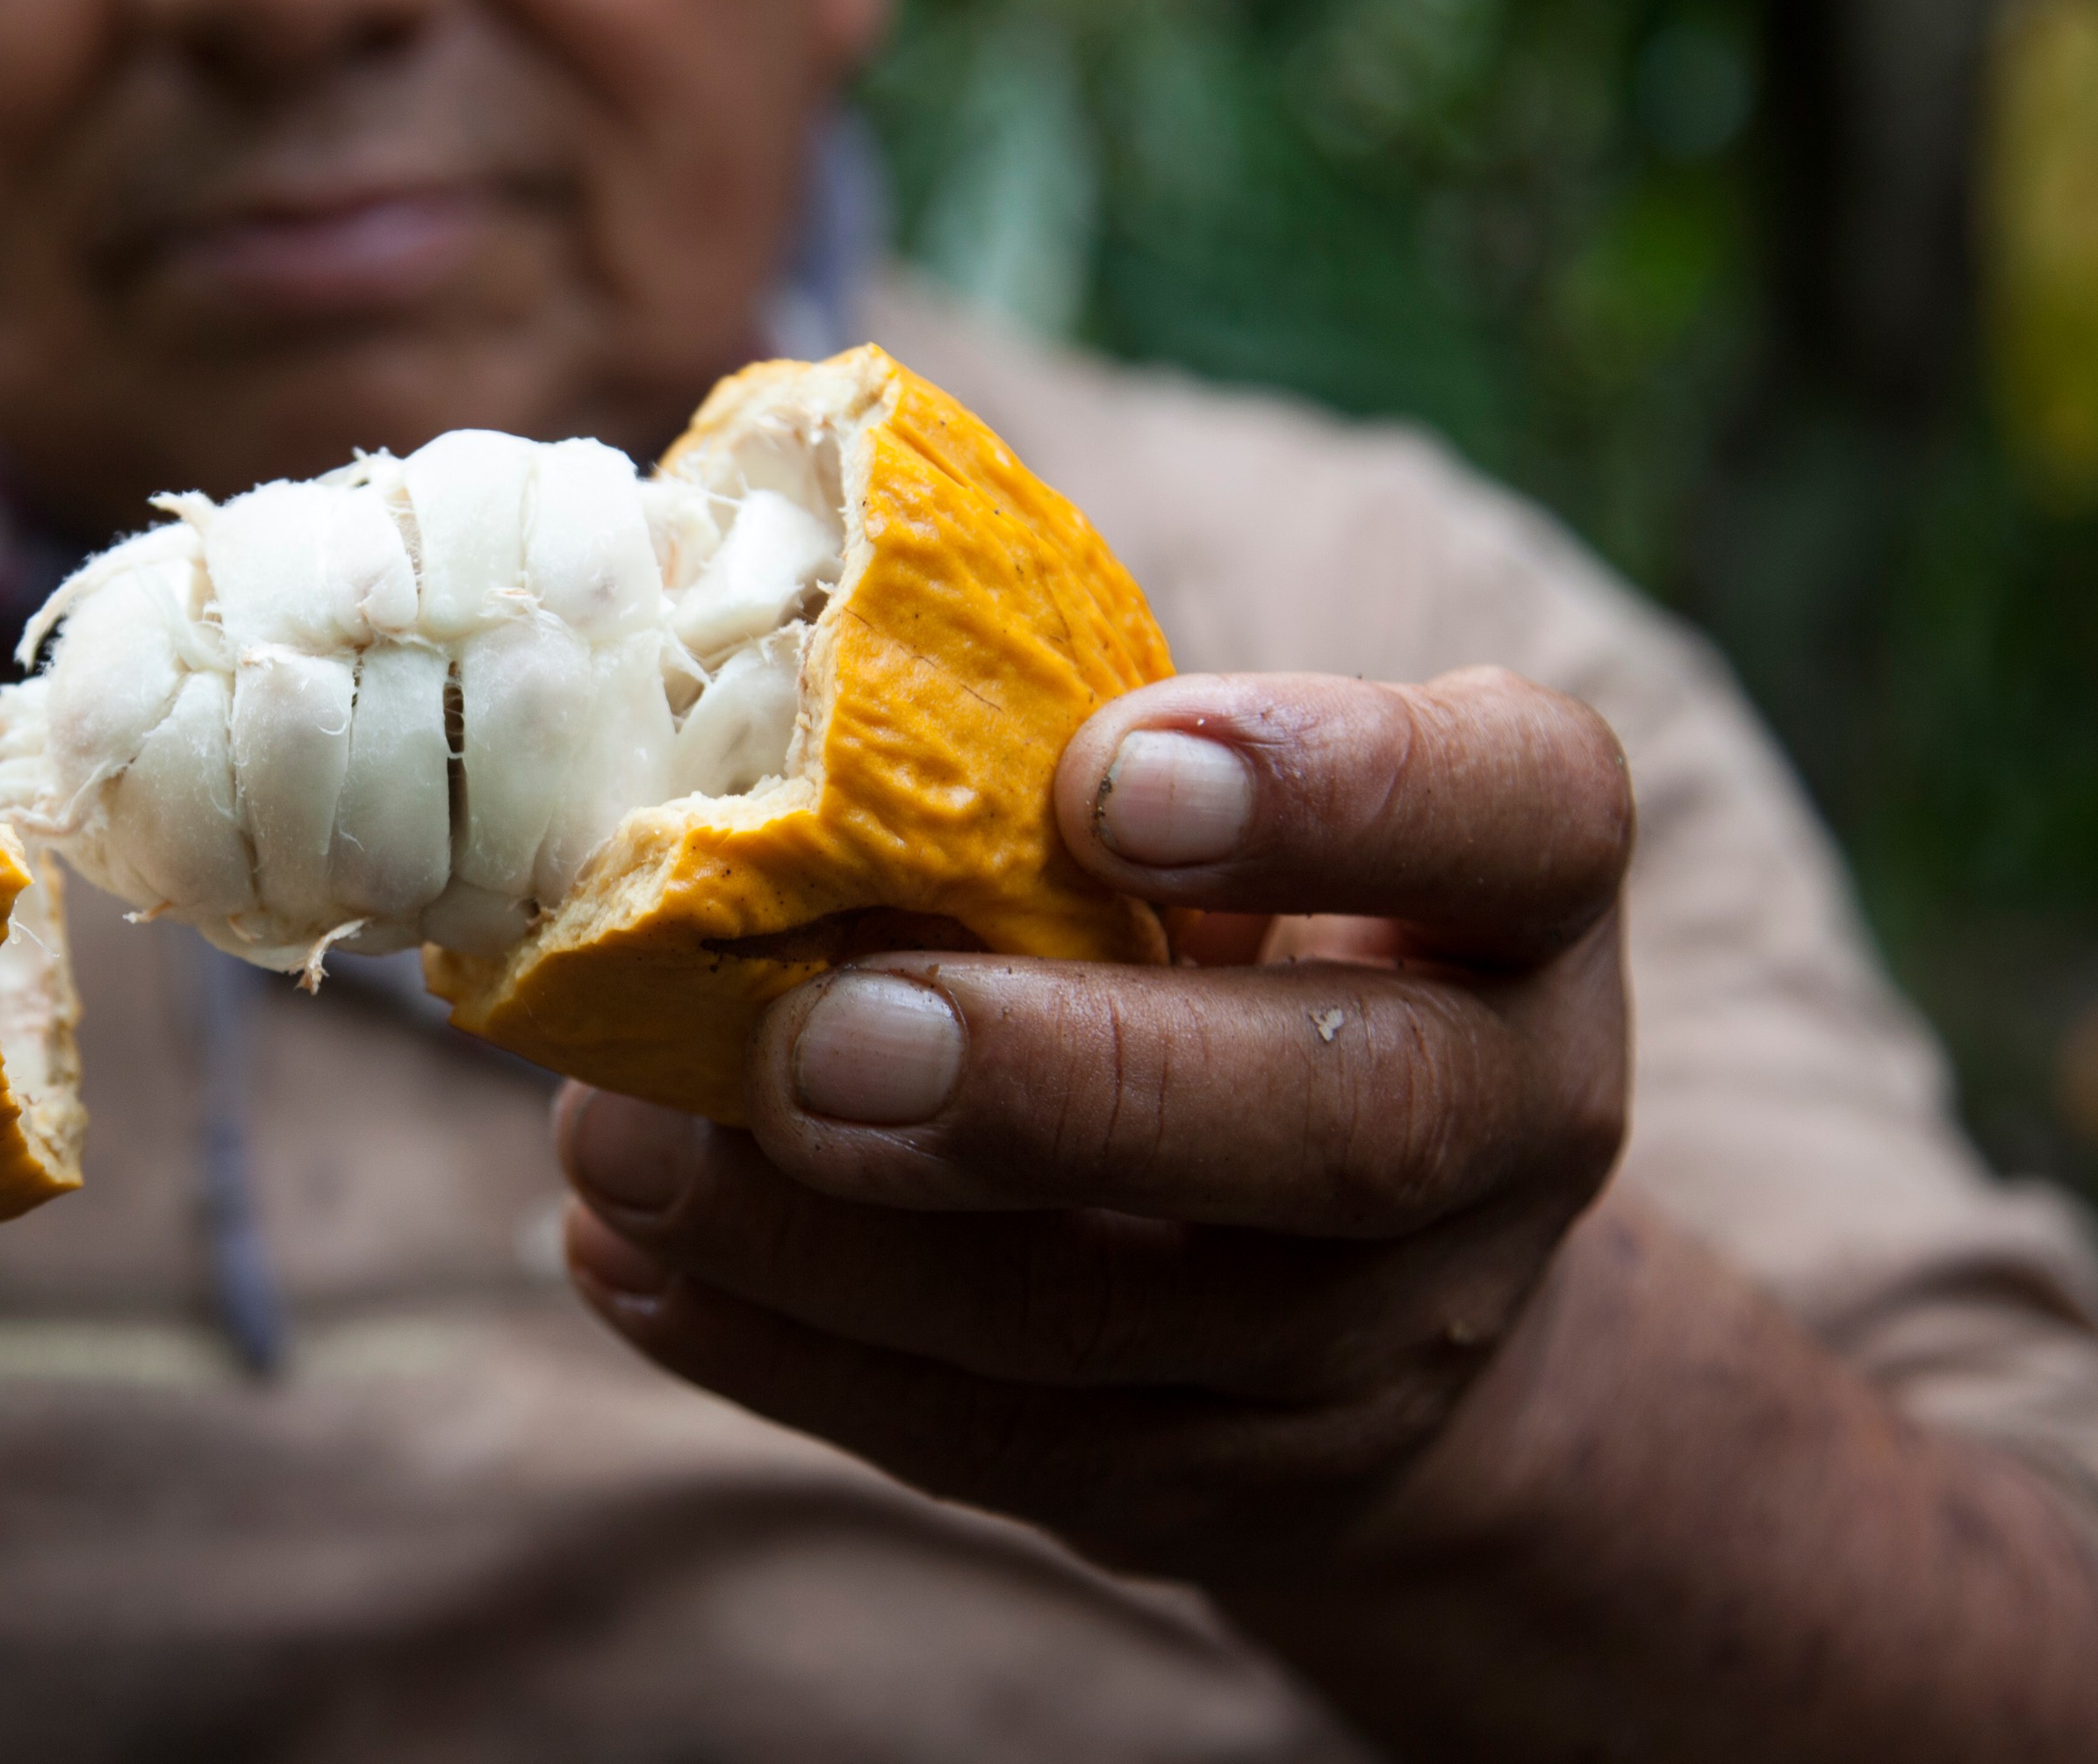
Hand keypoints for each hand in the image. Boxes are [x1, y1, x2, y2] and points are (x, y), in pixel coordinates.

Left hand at [554, 668, 1632, 1582]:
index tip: (1109, 774)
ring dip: (833, 1242)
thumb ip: (1055, 758)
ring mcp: (1376, 1341)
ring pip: (1113, 1321)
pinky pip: (991, 1439)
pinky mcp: (1221, 1487)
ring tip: (625, 1146)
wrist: (1383, 1276)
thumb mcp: (1221, 823)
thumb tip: (732, 657)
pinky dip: (781, 1346)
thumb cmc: (1238, 943)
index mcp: (1519, 893)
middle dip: (1054, 1083)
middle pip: (1342, 1123)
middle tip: (812, 1039)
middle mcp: (1506, 1123)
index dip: (1333, 789)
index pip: (1515, 810)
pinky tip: (628, 1260)